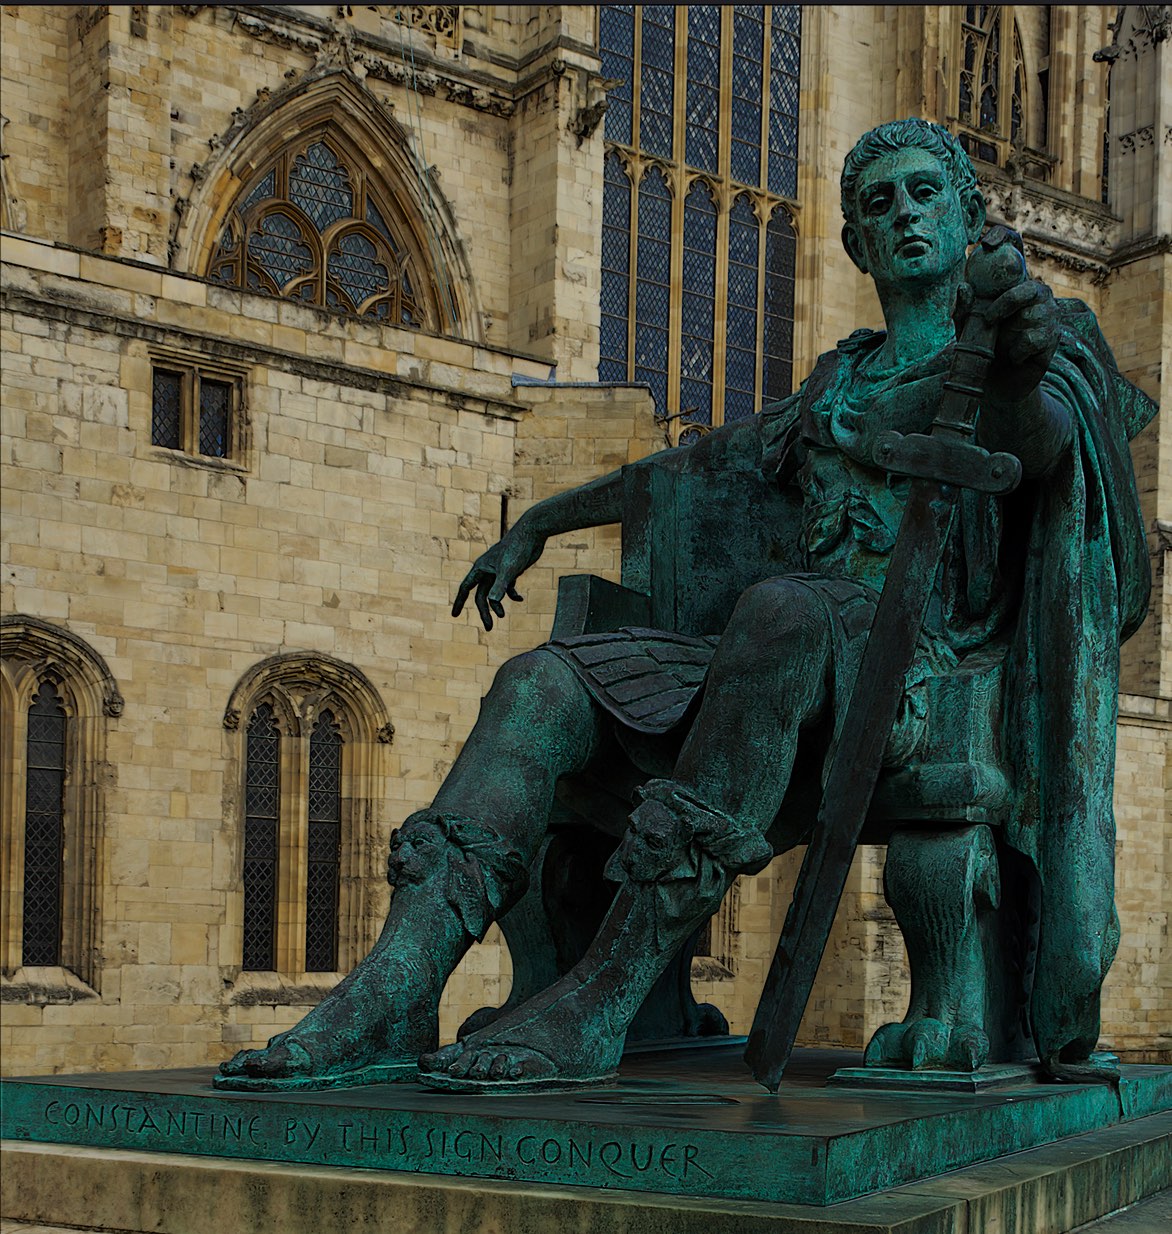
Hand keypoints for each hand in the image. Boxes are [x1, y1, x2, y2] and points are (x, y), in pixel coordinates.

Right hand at [452, 518, 545, 630]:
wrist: (531, 533)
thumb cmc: (518, 548)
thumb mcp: (509, 570)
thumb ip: (500, 586)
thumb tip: (493, 602)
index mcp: (481, 568)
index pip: (465, 588)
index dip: (459, 602)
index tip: (454, 615)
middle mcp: (487, 570)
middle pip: (481, 595)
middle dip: (484, 611)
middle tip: (489, 628)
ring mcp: (499, 570)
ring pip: (494, 592)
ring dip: (496, 605)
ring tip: (502, 616)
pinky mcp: (511, 570)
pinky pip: (507, 587)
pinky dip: (512, 595)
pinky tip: (520, 599)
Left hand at [956, 277, 1059, 406]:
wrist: (997, 384)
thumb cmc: (983, 349)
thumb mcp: (968, 329)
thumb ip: (965, 309)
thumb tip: (963, 287)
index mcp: (1021, 290)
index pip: (1019, 276)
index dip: (1004, 290)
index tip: (986, 314)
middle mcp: (1041, 299)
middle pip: (1028, 291)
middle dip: (1005, 307)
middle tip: (989, 323)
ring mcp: (1050, 318)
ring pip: (1030, 316)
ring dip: (1009, 335)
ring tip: (1004, 346)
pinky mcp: (1053, 340)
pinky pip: (1032, 340)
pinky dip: (1017, 352)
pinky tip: (1016, 358)